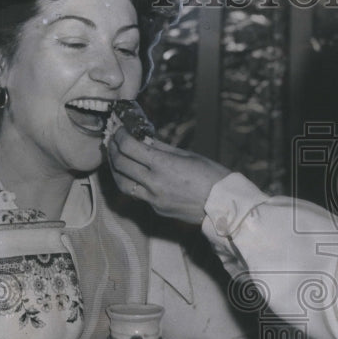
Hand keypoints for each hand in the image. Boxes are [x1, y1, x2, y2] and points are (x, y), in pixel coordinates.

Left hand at [107, 128, 229, 223]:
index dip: (120, 135)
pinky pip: (137, 195)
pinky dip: (131, 181)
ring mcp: (154, 199)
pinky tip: (134, 174)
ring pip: (122, 183)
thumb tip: (143, 138)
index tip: (120, 129)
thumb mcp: (187, 155)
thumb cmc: (212, 176)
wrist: (224, 205)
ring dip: (115, 169)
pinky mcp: (157, 209)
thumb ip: (161, 148)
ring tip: (115, 158)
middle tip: (113, 140)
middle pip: (120, 164)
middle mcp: (154, 183)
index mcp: (163, 165)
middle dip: (113, 149)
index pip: (128, 147)